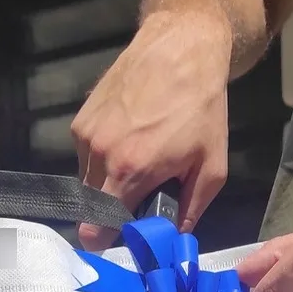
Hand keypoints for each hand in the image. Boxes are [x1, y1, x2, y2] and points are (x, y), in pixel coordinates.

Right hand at [70, 10, 232, 249]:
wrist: (180, 49)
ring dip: (109, 186)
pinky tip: (131, 146)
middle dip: (112, 214)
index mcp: (129, 170)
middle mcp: (99, 153)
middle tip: (141, 207)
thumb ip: (192, 211)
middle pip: (92, 207)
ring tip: (141, 169)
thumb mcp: (211, 169)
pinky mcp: (81, 118)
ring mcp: (86, 133)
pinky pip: (87, 157)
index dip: (106, 239)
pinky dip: (105, 162)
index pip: (96, 225)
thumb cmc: (202, 110)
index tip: (120, 242)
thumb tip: (176, 240)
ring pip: (88, 182)